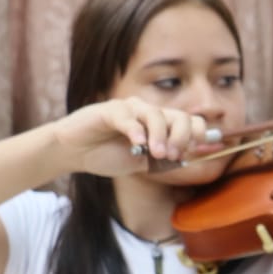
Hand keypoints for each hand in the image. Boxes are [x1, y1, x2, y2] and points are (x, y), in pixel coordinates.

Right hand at [49, 98, 218, 176]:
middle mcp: (149, 113)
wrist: (75, 153)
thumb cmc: (110, 156)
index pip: (191, 122)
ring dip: (161, 136)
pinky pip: (128, 117)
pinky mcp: (109, 111)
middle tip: (173, 156)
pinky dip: (136, 130)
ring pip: (156, 114)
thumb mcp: (144, 163)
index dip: (198, 135)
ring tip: (157, 154)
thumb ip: (166, 160)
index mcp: (161, 125)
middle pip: (180, 116)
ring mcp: (130, 109)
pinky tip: (138, 144)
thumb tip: (194, 157)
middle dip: (182, 137)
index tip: (192, 153)